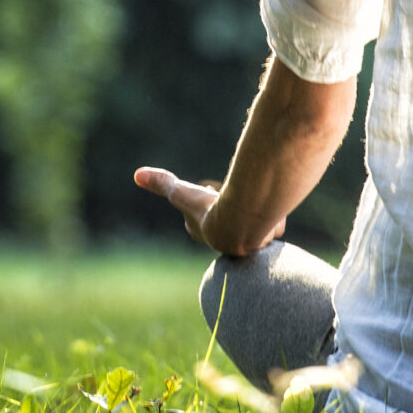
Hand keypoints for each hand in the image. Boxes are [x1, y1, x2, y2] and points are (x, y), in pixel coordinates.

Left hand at [133, 165, 284, 254]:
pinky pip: (270, 220)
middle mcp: (225, 237)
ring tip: (253, 202)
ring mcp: (248, 237)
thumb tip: (137, 175)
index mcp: (205, 230)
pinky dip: (271, 214)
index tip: (205, 192)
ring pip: (250, 220)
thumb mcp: (182, 194)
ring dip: (251, 213)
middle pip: (224, 220)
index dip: (201, 203)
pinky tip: (275, 207)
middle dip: (226, 210)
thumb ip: (163, 183)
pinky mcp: (269, 233)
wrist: (241, 227)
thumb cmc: (210, 211)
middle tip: (228, 198)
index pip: (199, 218)